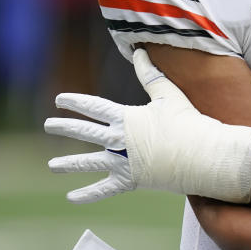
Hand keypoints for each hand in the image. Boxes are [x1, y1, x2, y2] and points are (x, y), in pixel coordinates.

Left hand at [45, 49, 250, 202]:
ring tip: (52, 165)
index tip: (60, 100)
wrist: (201, 155)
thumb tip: (140, 52)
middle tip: (49, 125)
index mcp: (125, 118)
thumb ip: (151, 75)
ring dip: (68, 164)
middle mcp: (118, 140)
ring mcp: (122, 162)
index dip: (76, 102)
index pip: (94, 107)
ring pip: (88, 163)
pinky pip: (104, 189)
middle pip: (85, 133)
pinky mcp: (129, 181)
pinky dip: (87, 194)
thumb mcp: (168, 94)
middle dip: (65, 127)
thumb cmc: (187, 122)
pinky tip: (71, 197)